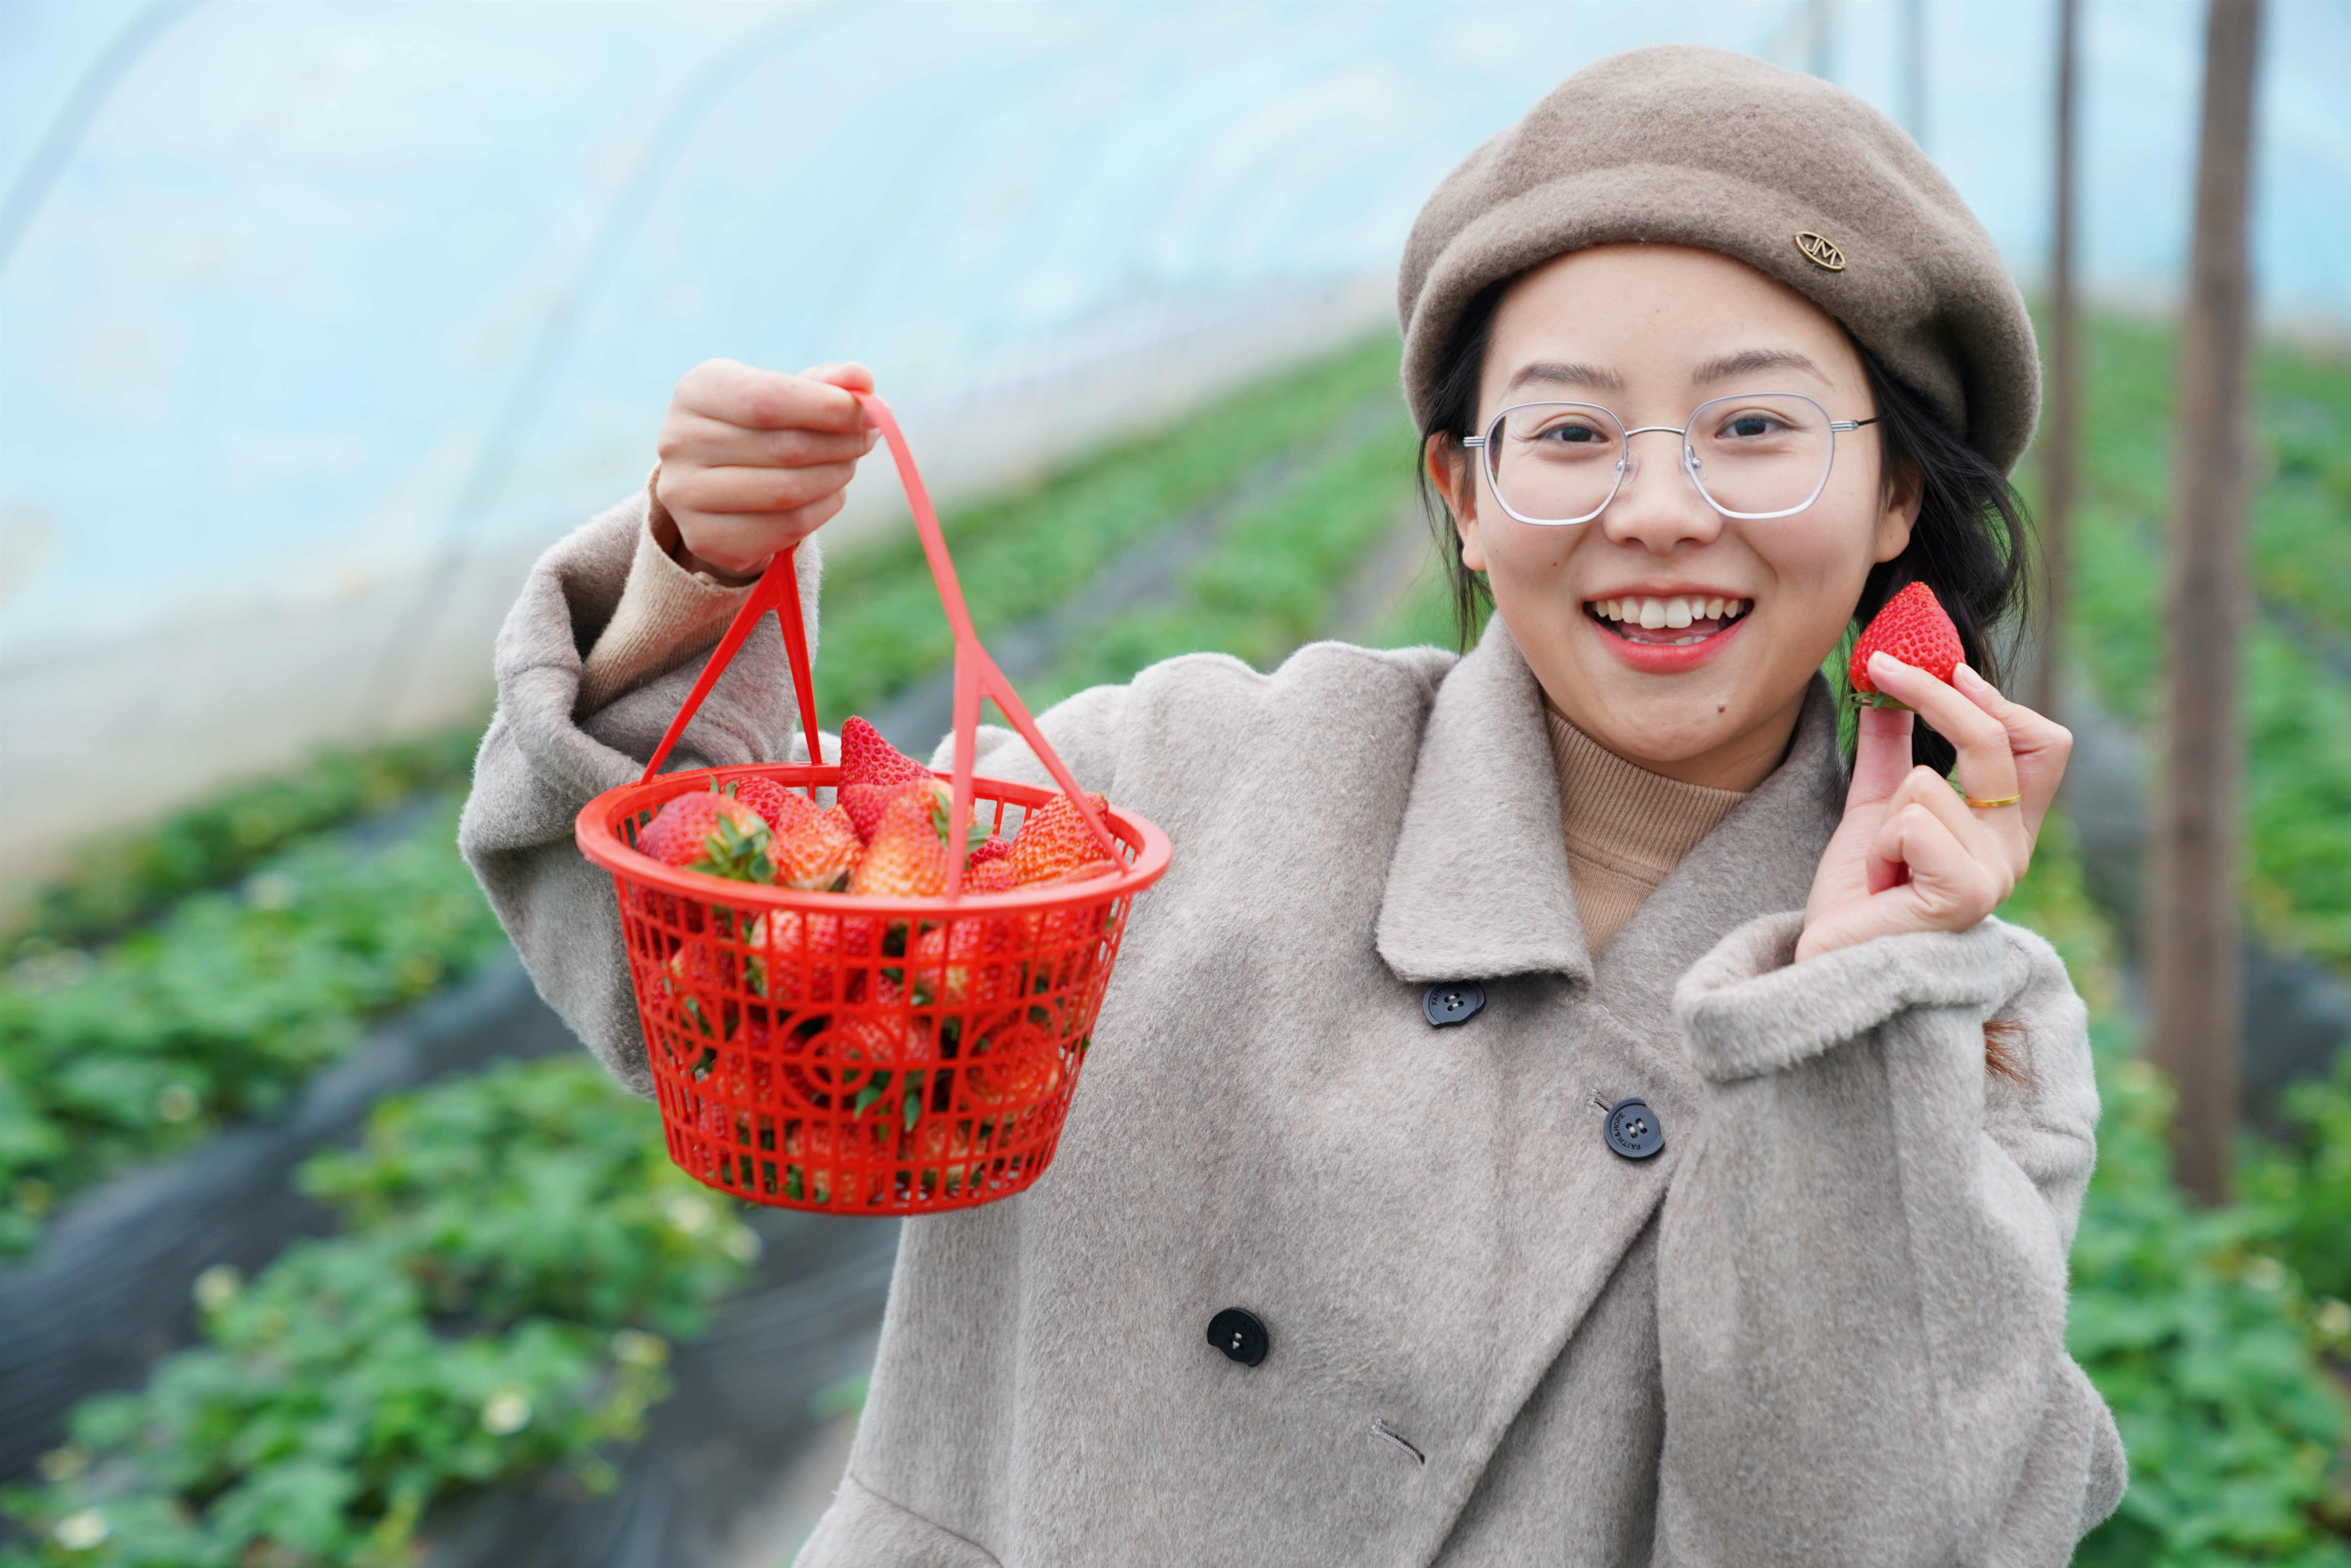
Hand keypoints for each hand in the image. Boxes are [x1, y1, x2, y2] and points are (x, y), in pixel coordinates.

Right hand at [654, 359, 879, 579]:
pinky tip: (830, 494)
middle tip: (867, 438)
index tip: (871, 412)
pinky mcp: (704, 537)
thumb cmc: (759, 426)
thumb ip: (824, 382)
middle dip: (841, 444)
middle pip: (784, 448)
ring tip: (848, 464)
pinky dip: (822, 510)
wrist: (718, 483)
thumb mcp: (784, 392)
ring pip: (787, 491)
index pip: (768, 400)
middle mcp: (678, 441)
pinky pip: (785, 528)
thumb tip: (863, 379)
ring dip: (836, 477)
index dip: (828, 408)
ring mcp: (685, 494)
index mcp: (696, 392)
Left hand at [1794, 654, 2072, 961]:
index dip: (1997, 698)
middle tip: (1882, 667)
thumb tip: (1886, 687)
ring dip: (1882, 820)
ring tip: (1880, 868)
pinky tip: (1880, 886)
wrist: (1831, 962)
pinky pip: (1913, 822)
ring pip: (1928, 784)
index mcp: (2003, 831)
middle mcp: (2011, 853)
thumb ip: (1889, 751)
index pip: (2042, 745)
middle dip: (1933, 693)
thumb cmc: (1859, 898)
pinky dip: (1878, 848)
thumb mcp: (1875, 809)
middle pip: (1995, 739)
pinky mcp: (1966, 894)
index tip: (1944, 665)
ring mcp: (1995, 876)